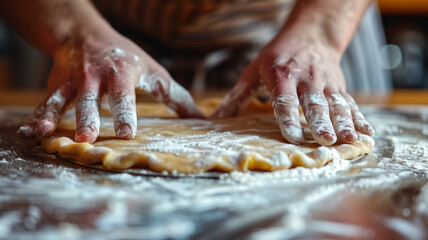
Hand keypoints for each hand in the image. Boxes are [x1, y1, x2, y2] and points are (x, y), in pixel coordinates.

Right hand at [18, 30, 203, 142]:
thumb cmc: (126, 57)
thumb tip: (202, 118)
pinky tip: (34, 131)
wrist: (86, 34)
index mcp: (122, 73)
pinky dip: (39, 115)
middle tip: (88, 138)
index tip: (128, 133)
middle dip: (88, 118)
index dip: (126, 114)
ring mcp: (73, 81)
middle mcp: (95, 76)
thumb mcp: (153, 71)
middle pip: (91, 100)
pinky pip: (46, 101)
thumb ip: (175, 95)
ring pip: (64, 100)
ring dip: (56, 117)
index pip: (124, 95)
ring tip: (48, 134)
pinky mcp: (57, 85)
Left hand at [211, 36, 373, 145]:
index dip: (289, 118)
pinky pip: (350, 103)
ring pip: (337, 104)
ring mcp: (326, 83)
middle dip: (322, 122)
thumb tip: (214, 119)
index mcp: (282, 76)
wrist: (310, 35)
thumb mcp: (253, 71)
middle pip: (315, 103)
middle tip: (327, 140)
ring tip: (350, 140)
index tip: (294, 136)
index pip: (285, 100)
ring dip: (344, 123)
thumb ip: (237, 97)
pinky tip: (367, 133)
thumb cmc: (276, 57)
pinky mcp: (339, 86)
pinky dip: (360, 118)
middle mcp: (306, 79)